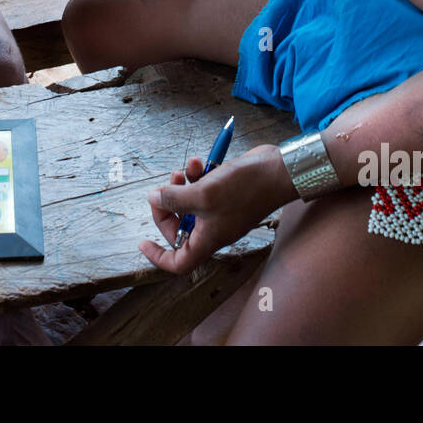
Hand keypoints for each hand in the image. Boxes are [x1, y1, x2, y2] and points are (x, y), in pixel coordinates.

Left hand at [140, 144, 293, 275]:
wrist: (279, 170)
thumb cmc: (245, 188)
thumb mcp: (203, 194)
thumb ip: (174, 198)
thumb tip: (153, 199)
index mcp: (208, 238)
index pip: (179, 261)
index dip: (158, 256)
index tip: (143, 242)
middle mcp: (213, 227)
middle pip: (179, 226)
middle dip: (168, 205)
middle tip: (164, 187)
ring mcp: (220, 209)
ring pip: (189, 202)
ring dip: (182, 184)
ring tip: (184, 169)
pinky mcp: (226, 192)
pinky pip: (203, 187)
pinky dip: (197, 175)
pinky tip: (200, 161)